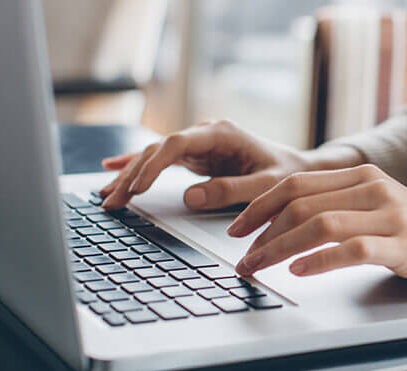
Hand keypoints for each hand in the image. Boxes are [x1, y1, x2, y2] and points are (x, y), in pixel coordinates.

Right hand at [100, 120, 312, 210]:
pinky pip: (161, 160)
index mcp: (222, 134)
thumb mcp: (266, 185)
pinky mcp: (197, 157)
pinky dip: (138, 166)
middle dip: (132, 175)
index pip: (177, 144)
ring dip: (129, 175)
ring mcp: (200, 144)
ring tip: (106, 196)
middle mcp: (206, 134)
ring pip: (154, 155)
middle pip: (158, 150)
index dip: (153, 165)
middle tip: (112, 200)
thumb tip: (189, 197)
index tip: (137, 187)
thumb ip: (231, 191)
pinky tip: (112, 168)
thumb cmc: (288, 175)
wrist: (300, 169)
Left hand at [228, 164, 406, 299]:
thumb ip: (343, 208)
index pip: (296, 183)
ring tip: (257, 268)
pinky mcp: (405, 245)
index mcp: (364, 176)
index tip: (236, 229)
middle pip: (300, 202)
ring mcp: (391, 215)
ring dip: (278, 248)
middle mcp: (374, 188)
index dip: (259, 206)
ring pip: (319, 224)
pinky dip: (319, 260)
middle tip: (240, 257)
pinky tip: (298, 271)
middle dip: (260, 231)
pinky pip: (351, 249)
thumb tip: (288, 226)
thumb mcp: (381, 211)